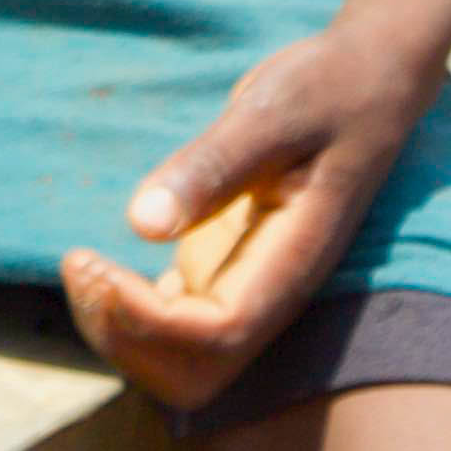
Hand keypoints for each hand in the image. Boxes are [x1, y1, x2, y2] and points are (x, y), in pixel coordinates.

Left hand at [55, 21, 443, 410]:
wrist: (366, 78)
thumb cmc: (325, 88)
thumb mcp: (270, 114)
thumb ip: (212, 167)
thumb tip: (142, 224)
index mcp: (290, 263)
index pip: (216, 335)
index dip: (146, 319)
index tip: (96, 262)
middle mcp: (271, 290)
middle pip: (195, 372)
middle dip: (128, 338)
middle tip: (84, 266)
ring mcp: (250, 282)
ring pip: (182, 357)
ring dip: (124, 330)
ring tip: (84, 266)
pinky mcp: (229, 265)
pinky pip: (178, 322)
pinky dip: (132, 312)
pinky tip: (105, 266)